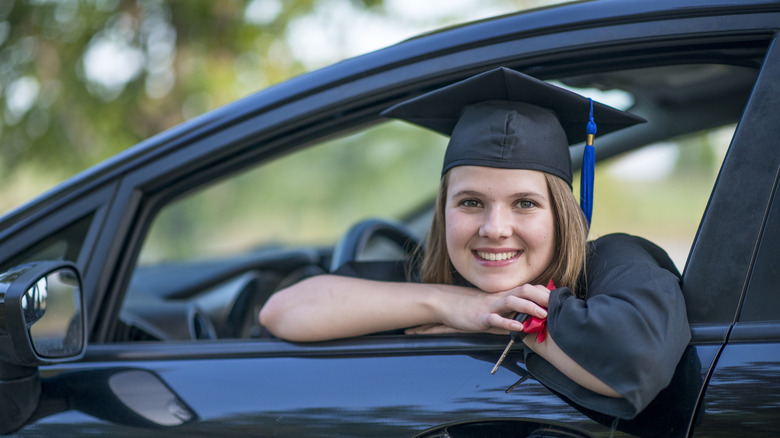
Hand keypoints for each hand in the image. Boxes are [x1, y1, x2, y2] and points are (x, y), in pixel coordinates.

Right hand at [433, 283, 549, 333]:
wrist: (449, 304)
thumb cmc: (474, 308)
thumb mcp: (495, 310)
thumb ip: (511, 315)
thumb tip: (528, 325)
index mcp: (506, 295)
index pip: (529, 289)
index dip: (545, 293)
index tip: (560, 299)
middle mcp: (500, 297)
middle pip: (524, 290)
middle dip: (542, 296)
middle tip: (558, 305)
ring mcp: (491, 306)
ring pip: (512, 301)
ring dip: (529, 307)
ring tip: (543, 315)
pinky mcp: (481, 317)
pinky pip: (496, 319)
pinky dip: (508, 323)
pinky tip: (518, 327)